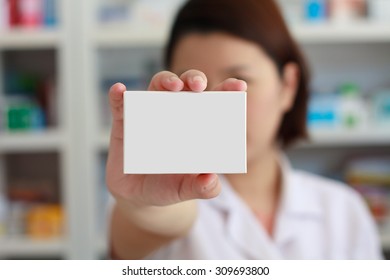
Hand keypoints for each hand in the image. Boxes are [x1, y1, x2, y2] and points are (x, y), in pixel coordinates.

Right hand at [106, 70, 246, 207]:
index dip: (226, 91)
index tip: (238, 86)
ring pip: (156, 88)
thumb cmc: (168, 187)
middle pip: (185, 87)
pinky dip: (119, 97)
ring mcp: (148, 116)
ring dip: (164, 81)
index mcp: (194, 126)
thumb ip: (203, 187)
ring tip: (172, 85)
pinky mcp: (124, 124)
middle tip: (199, 86)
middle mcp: (173, 114)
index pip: (213, 103)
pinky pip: (120, 105)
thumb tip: (212, 180)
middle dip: (193, 79)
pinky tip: (119, 91)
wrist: (139, 196)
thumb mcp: (186, 190)